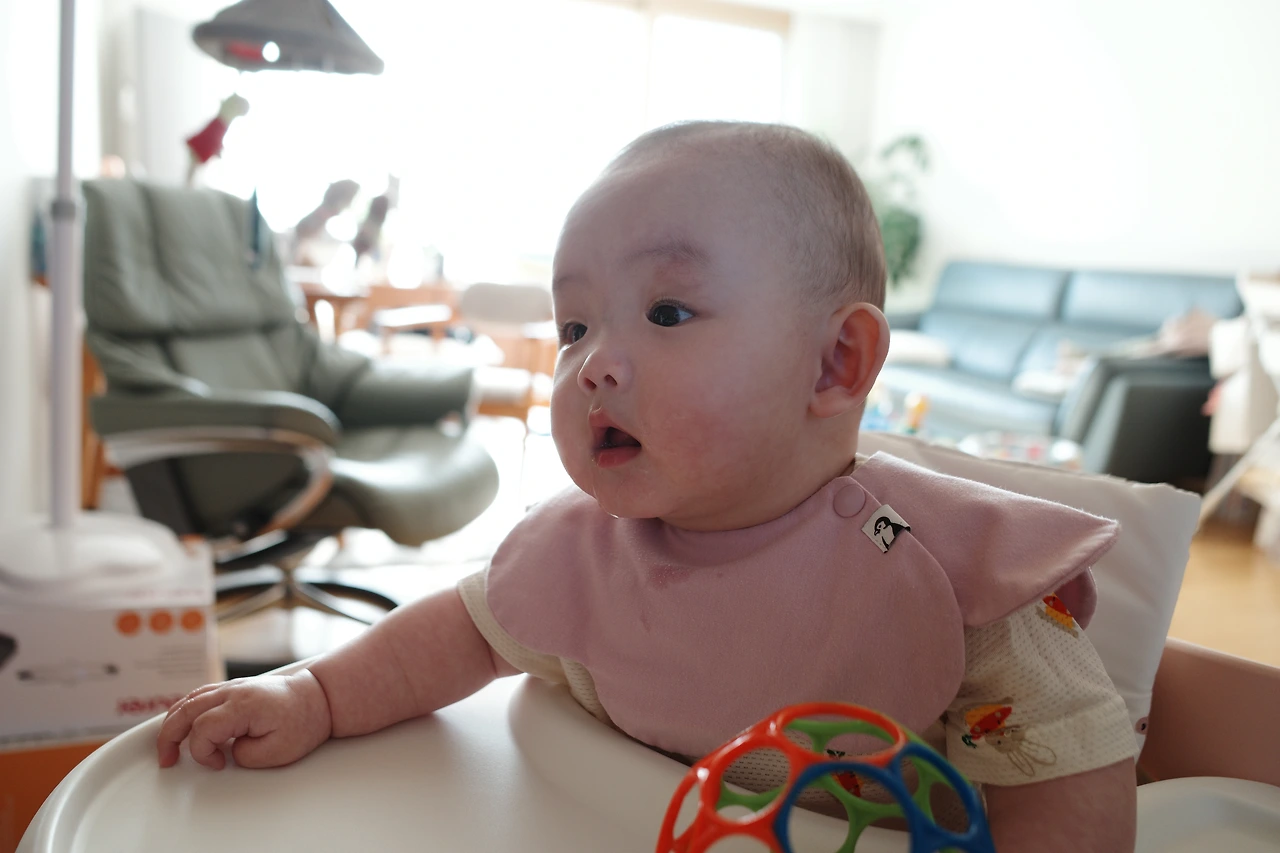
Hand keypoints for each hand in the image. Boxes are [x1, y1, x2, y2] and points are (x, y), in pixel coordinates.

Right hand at [156, 670, 332, 769]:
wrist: (320, 697)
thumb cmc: (305, 721)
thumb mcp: (279, 751)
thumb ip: (245, 755)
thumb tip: (226, 751)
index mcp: (244, 705)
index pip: (203, 728)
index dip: (202, 752)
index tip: (219, 764)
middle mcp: (233, 691)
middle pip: (185, 710)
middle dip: (169, 737)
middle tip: (166, 760)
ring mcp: (232, 686)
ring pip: (189, 699)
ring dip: (173, 722)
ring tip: (169, 747)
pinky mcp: (234, 688)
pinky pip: (200, 695)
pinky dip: (185, 711)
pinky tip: (183, 726)